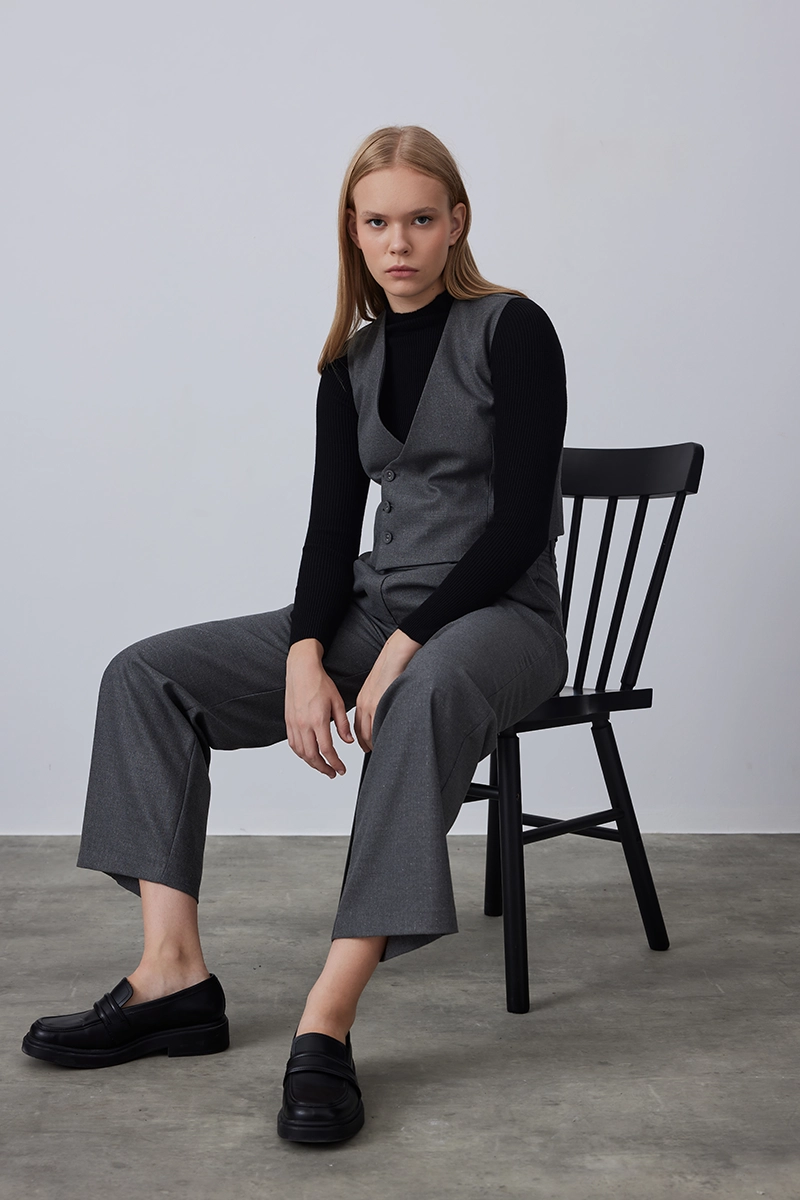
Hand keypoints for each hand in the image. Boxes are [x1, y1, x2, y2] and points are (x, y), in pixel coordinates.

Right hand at [285, 639, 353, 777]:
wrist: (301, 670)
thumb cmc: (320, 683)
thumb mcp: (338, 702)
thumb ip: (343, 724)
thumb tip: (348, 741)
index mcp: (318, 720)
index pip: (326, 750)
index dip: (335, 763)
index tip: (341, 769)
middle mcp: (303, 724)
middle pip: (312, 756)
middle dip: (323, 768)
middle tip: (333, 773)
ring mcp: (294, 724)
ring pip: (301, 752)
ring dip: (312, 763)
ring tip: (323, 766)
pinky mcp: (288, 722)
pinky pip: (293, 744)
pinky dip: (301, 753)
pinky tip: (309, 755)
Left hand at [354, 629, 421, 751]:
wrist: (395, 655)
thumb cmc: (391, 669)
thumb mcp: (378, 688)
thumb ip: (377, 702)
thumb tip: (382, 715)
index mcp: (362, 701)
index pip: (358, 728)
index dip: (364, 741)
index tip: (369, 748)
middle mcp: (364, 705)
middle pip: (362, 734)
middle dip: (368, 747)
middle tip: (376, 756)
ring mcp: (373, 705)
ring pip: (370, 733)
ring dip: (374, 745)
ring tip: (383, 754)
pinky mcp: (382, 703)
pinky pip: (379, 727)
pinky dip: (382, 737)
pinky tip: (389, 742)